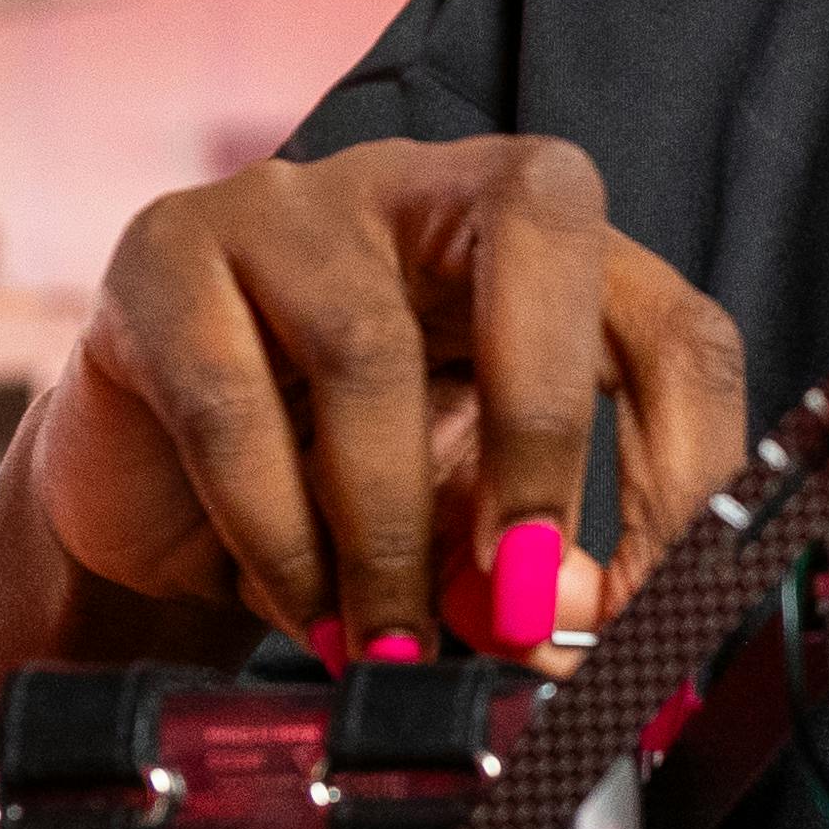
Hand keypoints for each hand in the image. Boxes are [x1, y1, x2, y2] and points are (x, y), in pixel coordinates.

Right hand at [0, 137, 751, 678]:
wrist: (148, 496)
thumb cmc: (328, 486)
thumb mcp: (460, 526)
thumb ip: (523, 565)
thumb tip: (568, 628)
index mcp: (539, 244)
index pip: (670, 316)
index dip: (680, 467)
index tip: (643, 613)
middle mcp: (426, 186)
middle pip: (544, 222)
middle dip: (548, 435)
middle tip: (526, 596)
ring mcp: (289, 204)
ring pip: (368, 348)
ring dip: (390, 535)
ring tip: (388, 643)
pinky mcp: (163, 254)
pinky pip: (228, 402)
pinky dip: (278, 539)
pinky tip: (305, 610)